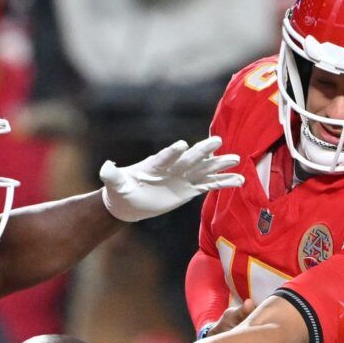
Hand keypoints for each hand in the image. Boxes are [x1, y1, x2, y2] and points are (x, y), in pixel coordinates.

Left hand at [100, 137, 241, 222]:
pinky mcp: (189, 189)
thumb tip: (105, 167)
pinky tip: (239, 180)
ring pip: (204, 169)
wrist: (129, 201)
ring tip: (237, 159)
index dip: (172, 152)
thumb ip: (111, 175)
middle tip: (217, 141)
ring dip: (220, 165)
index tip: (182, 145)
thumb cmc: (120, 190)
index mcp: (155, 165)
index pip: (165, 157)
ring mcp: (183, 177)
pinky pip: (209, 185)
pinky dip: (223, 182)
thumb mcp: (114, 184)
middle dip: (203, 151)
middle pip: (190, 158)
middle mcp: (172, 168)